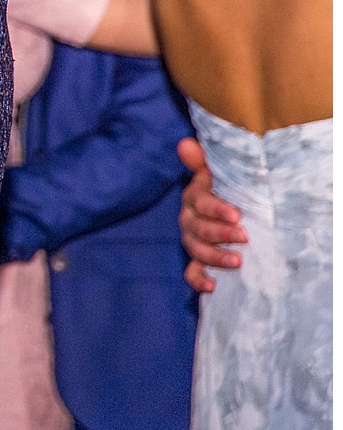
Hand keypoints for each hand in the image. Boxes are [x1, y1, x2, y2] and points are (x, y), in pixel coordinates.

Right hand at [178, 137, 244, 291]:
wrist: (234, 215)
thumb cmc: (229, 191)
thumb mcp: (219, 174)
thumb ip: (203, 161)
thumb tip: (185, 143)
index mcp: (196, 198)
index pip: (200, 202)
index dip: (216, 209)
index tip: (237, 215)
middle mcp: (190, 219)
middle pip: (198, 228)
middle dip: (220, 234)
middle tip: (244, 238)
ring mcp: (192, 241)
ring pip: (195, 249)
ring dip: (214, 257)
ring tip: (237, 262)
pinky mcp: (197, 260)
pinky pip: (191, 272)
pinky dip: (199, 280)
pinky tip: (212, 286)